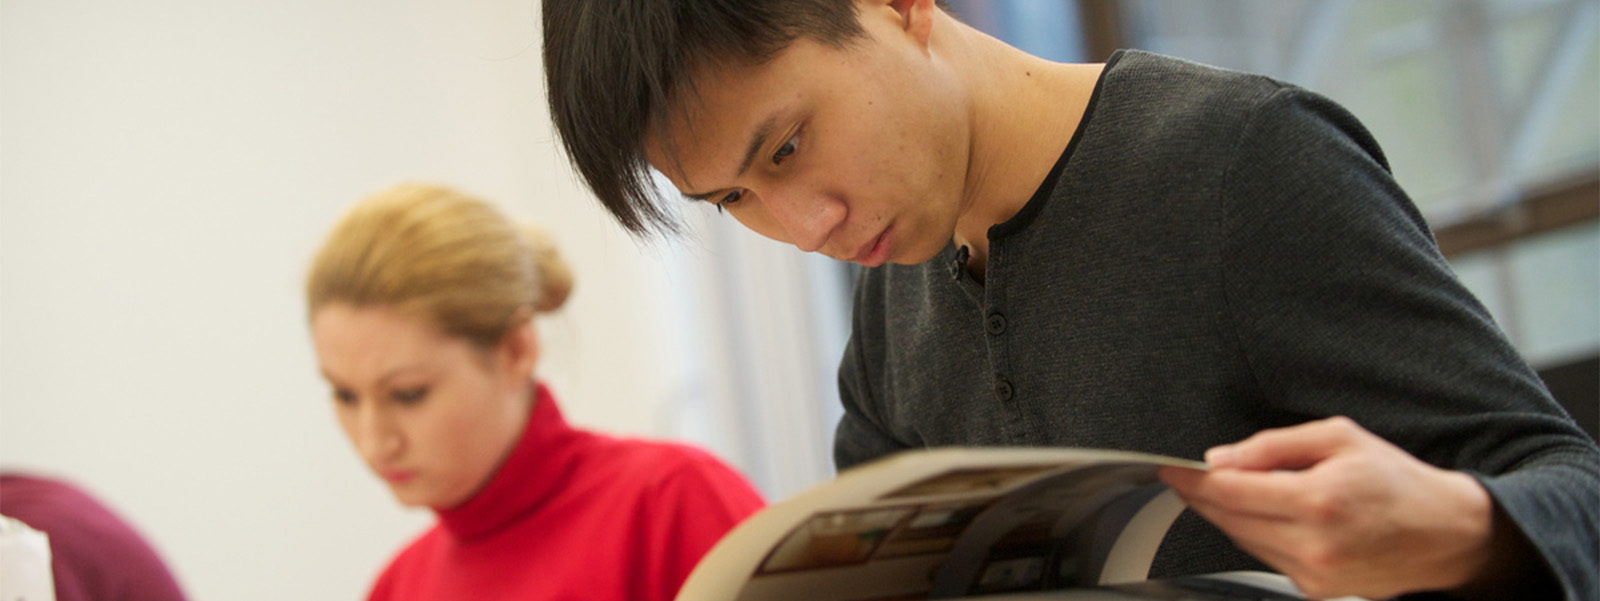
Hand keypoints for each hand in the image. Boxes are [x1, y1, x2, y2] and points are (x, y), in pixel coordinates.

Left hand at [1159, 416, 1498, 599]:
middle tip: (1189, 476)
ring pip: (1243, 541)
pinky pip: (1266, 558)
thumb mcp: (1339, 438)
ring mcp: (1314, 574)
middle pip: (1229, 520)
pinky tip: (1269, 516)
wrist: (1446, 534)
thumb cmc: (1398, 481)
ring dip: (1228, 516)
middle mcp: (1314, 544)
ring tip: (1234, 490)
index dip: (1192, 480)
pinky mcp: (1316, 591)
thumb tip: (1222, 458)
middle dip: (1203, 496)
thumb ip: (1273, 447)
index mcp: (1318, 501)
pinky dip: (1257, 535)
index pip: (1231, 492)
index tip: (1171, 468)